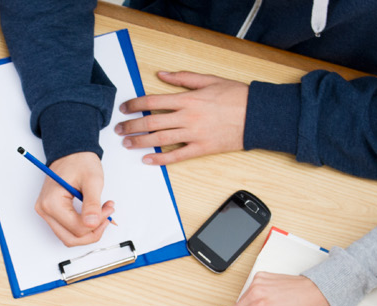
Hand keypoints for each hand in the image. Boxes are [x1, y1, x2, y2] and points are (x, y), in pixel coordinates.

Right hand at [35, 152, 113, 246]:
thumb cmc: (80, 162)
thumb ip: (92, 203)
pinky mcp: (51, 213)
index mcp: (51, 202)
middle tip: (107, 215)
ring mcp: (46, 213)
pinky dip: (83, 227)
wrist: (71, 153)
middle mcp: (44, 210)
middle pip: (71, 238)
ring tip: (102, 214)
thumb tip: (92, 223)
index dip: (98, 222)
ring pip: (69, 238)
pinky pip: (68, 230)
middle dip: (93, 231)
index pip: (77, 228)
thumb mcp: (92, 180)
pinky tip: (94, 215)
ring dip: (89, 231)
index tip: (109, 207)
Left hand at [115, 71, 247, 165]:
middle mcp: (187, 117)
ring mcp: (194, 135)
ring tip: (127, 144)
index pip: (153, 101)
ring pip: (159, 140)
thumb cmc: (236, 96)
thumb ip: (183, 78)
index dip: (135, 105)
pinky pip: (176, 156)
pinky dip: (160, 159)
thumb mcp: (209, 80)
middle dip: (131, 125)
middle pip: (151, 122)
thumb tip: (162, 74)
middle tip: (119, 129)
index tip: (124, 108)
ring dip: (140, 142)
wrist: (257, 115)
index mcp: (188, 99)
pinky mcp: (201, 149)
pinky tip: (148, 160)